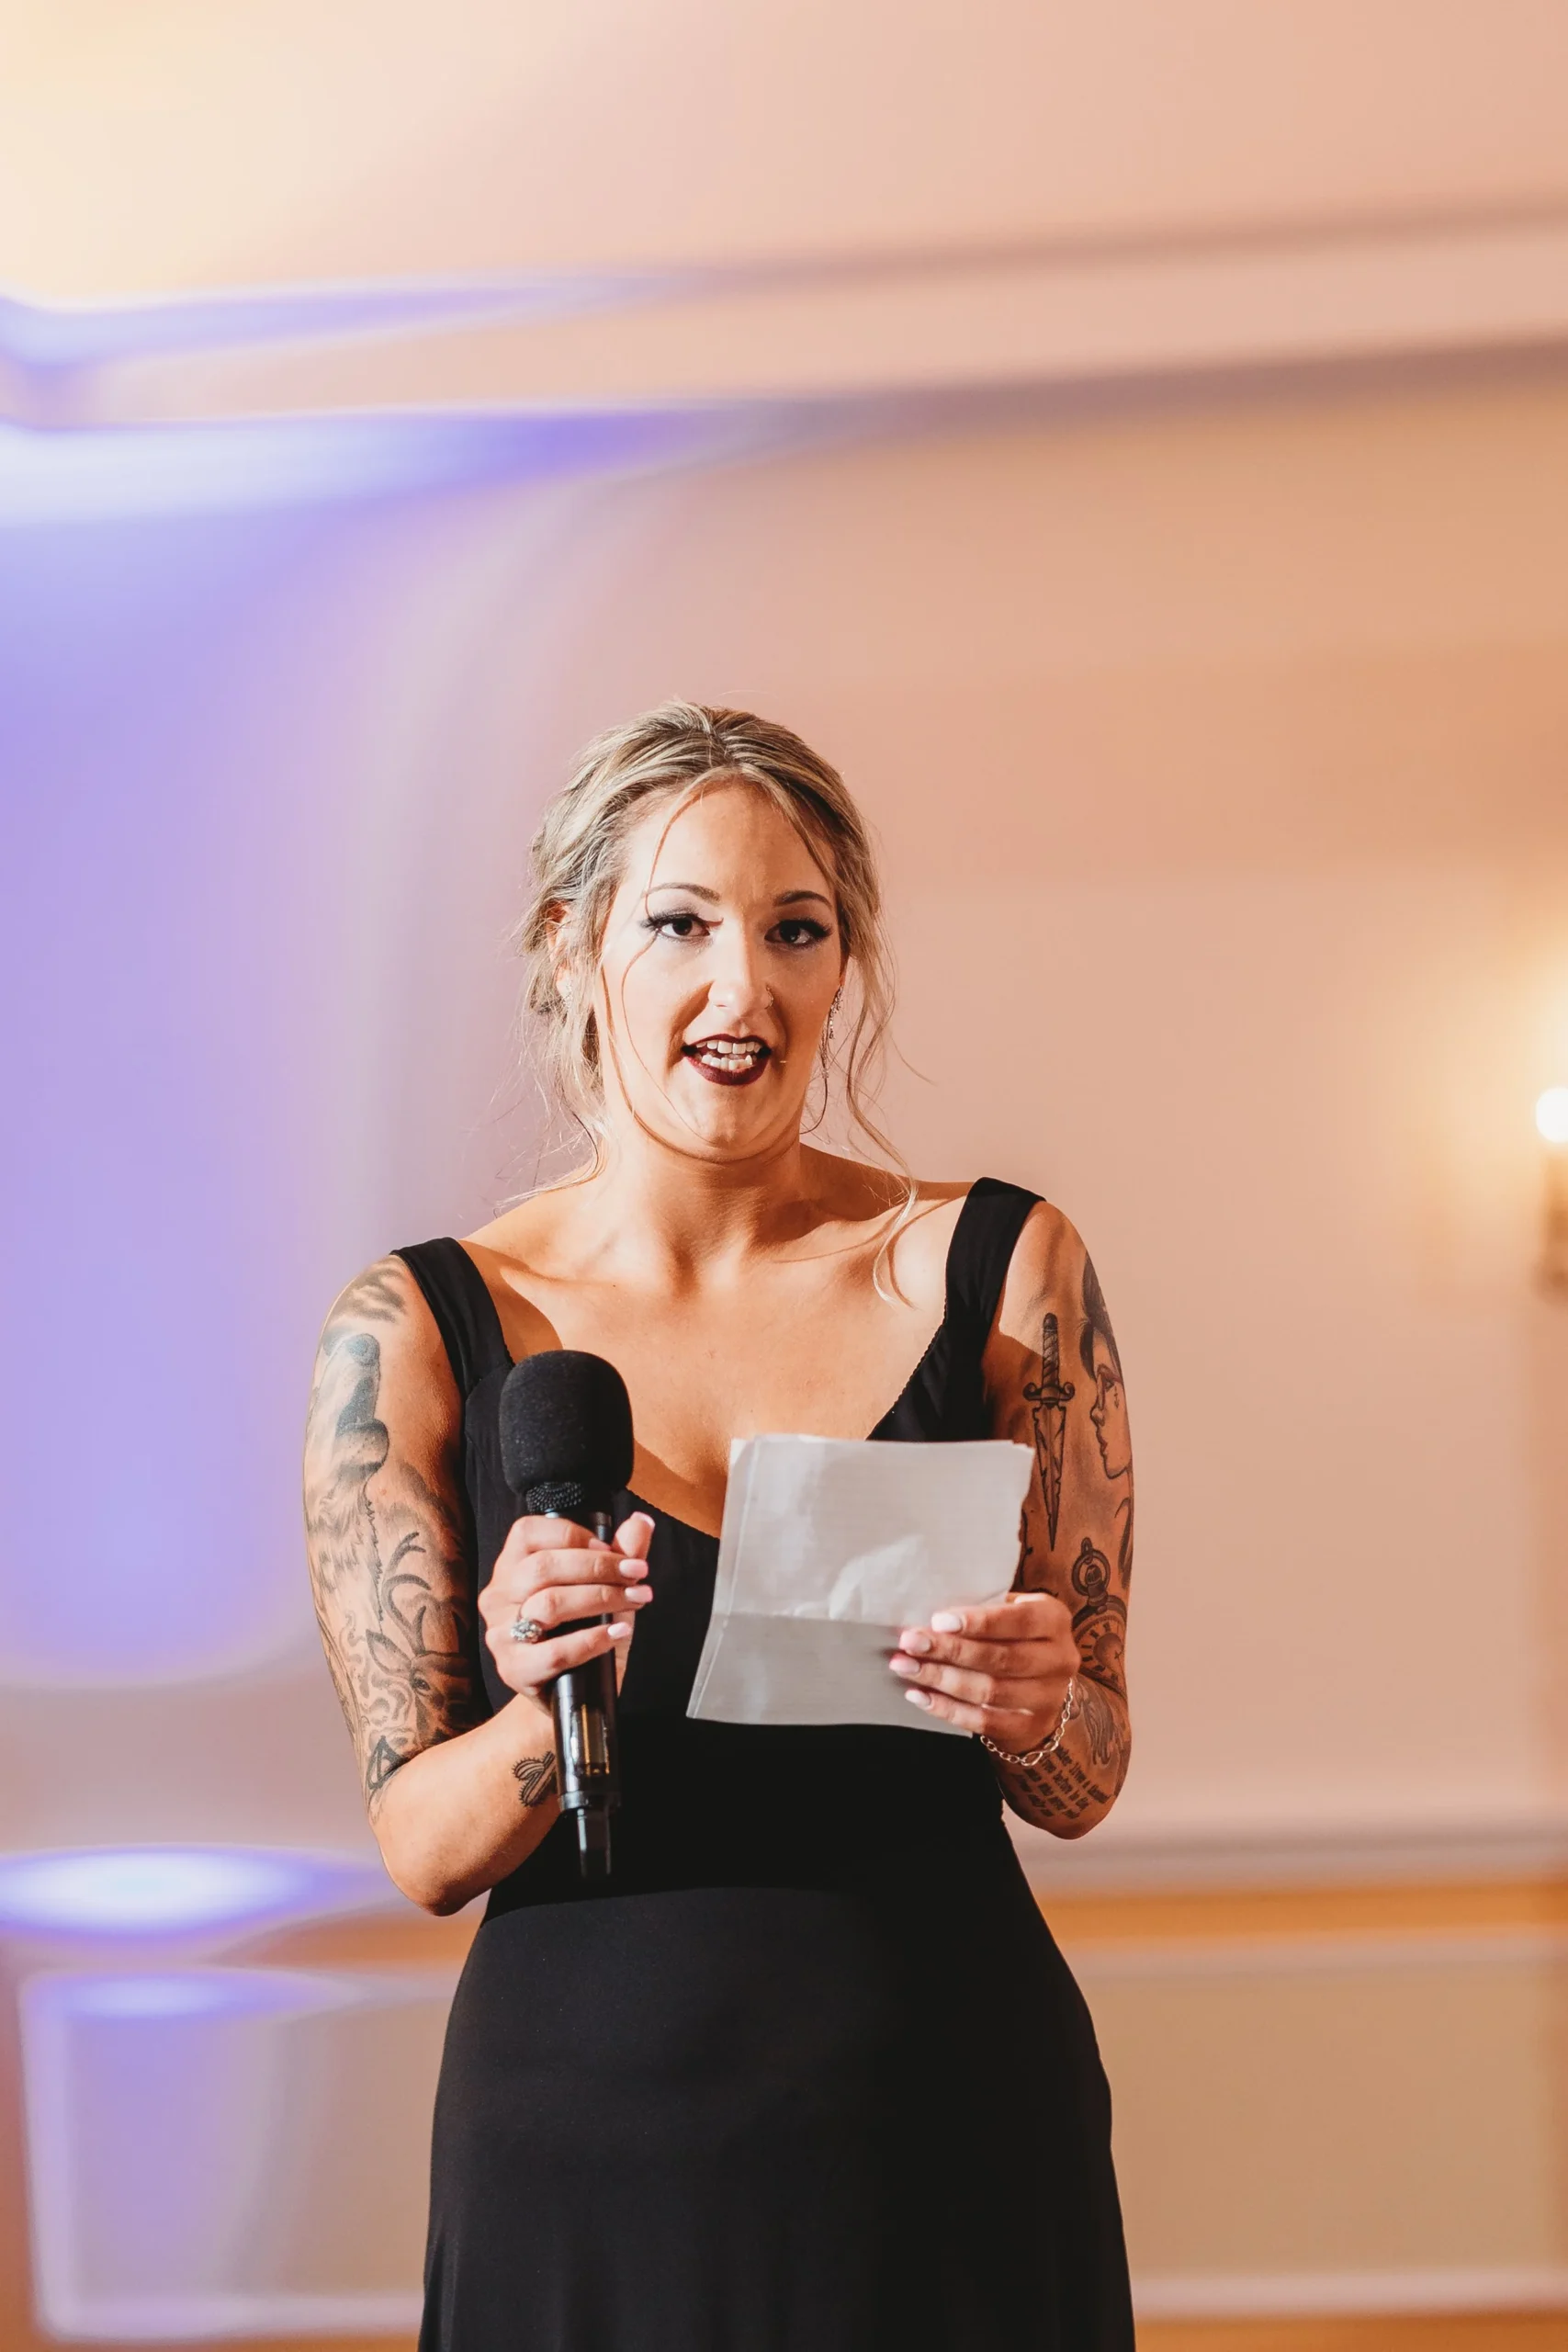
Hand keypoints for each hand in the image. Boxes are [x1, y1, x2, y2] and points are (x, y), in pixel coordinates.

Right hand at [480, 1511, 654, 1698]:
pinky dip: (592, 1640)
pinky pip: (554, 1651)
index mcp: (511, 1567)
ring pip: (549, 1604)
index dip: (572, 1535)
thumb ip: (620, 1554)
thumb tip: (642, 1522)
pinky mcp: (514, 1669)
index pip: (527, 1533)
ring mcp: (502, 1634)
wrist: (572, 1694)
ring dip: (600, 1598)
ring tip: (634, 1600)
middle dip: (598, 1567)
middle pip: (543, 1566)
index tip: (610, 1549)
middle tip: (636, 1574)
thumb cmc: (582, 1633)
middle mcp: (499, 1596)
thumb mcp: (604, 1589)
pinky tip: (617, 1632)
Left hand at [888, 1590, 1077, 1751]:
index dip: (978, 1622)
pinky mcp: (1030, 1727)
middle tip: (909, 1643)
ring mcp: (1048, 1698)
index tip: (938, 1621)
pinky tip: (920, 1695)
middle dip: (949, 1650)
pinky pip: (983, 1722)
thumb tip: (930, 1616)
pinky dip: (947, 1709)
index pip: (1018, 1621)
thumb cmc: (1016, 1636)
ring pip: (988, 1691)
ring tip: (906, 1666)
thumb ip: (985, 1609)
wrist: (1045, 1686)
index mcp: (1054, 1621)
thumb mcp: (1013, 1611)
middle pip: (999, 1658)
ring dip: (941, 1678)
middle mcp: (1059, 1659)